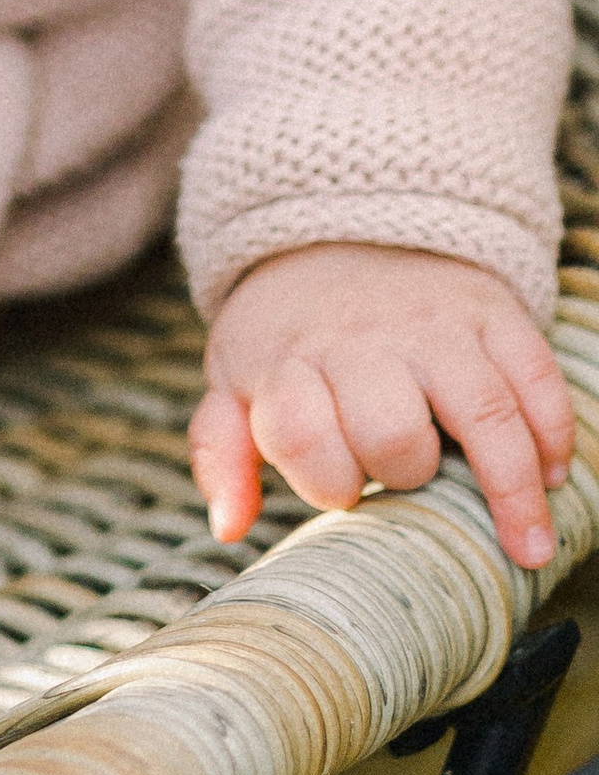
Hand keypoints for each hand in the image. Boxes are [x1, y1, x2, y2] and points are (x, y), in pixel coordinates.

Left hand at [190, 241, 577, 572]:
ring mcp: (434, 324)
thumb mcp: (234, 377)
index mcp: (293, 362)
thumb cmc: (284, 330)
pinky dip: (553, 432)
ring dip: (513, 489)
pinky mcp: (491, 310)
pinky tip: (553, 478)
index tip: (344, 493)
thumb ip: (220, 451)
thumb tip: (228, 526)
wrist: (333, 225)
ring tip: (531, 549)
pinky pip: (536, 375)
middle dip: (405, 473)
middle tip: (411, 480)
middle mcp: (365, 341)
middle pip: (393, 433)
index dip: (327, 481)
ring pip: (483, 412)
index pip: (306, 440)